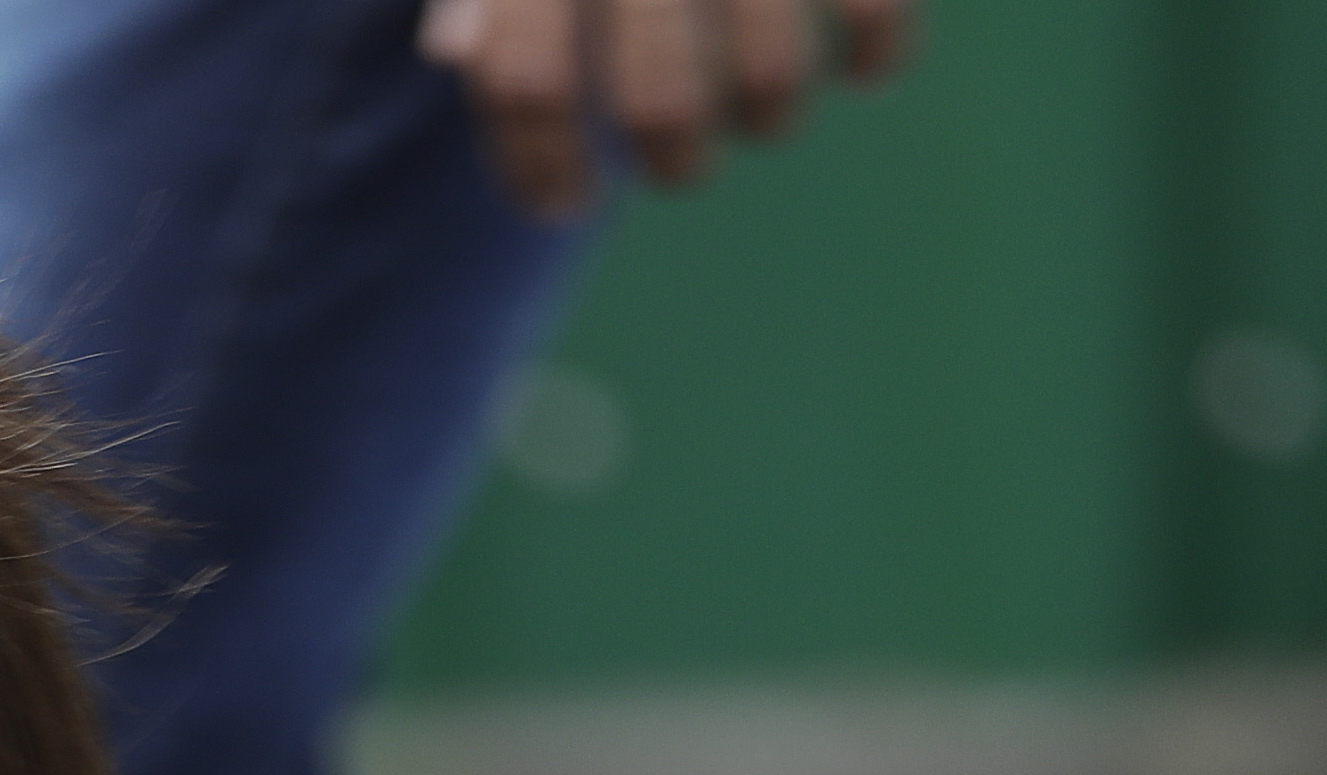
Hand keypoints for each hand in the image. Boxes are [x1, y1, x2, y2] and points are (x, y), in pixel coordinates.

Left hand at [420, 0, 911, 220]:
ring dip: (771, 120)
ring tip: (769, 121)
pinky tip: (866, 70)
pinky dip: (875, 56)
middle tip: (678, 171)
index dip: (536, 166)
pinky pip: (869, 9)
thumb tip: (451, 54)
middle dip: (672, 164)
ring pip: (769, 80)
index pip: (524, 83)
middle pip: (655, 106)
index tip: (564, 203)